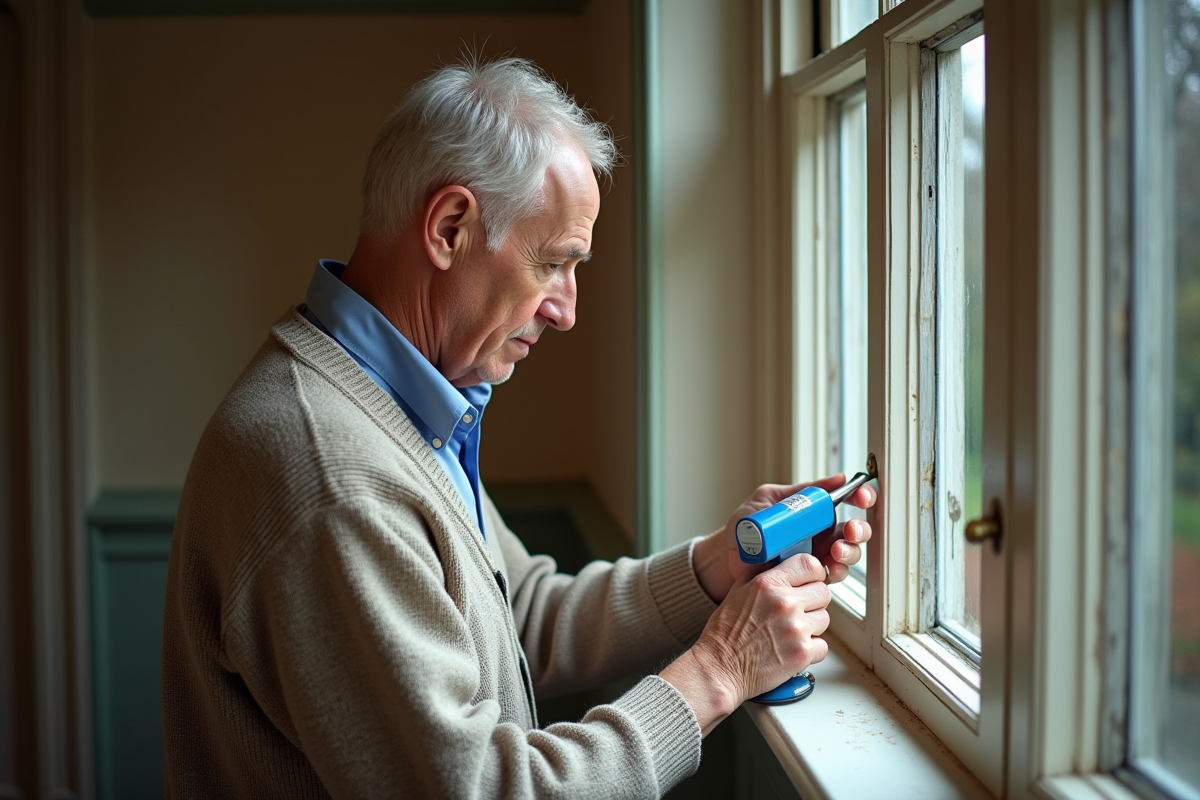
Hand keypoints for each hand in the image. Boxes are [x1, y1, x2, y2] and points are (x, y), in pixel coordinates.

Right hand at [661, 553, 830, 734]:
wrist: (719, 669)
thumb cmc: (724, 633)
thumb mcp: (736, 592)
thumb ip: (759, 572)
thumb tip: (776, 560)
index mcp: (768, 584)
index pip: (810, 565)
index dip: (813, 574)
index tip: (809, 581)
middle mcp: (785, 603)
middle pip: (823, 592)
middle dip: (813, 601)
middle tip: (797, 612)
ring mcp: (796, 629)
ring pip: (825, 618)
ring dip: (812, 625)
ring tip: (790, 633)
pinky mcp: (803, 653)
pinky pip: (823, 645)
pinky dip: (811, 650)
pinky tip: (791, 649)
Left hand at [692, 475, 875, 602]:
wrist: (725, 557)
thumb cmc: (745, 525)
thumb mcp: (771, 500)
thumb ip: (801, 491)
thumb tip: (837, 478)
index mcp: (815, 512)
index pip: (846, 502)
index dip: (861, 498)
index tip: (862, 497)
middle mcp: (821, 534)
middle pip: (854, 531)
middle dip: (859, 529)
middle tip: (849, 530)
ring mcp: (817, 556)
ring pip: (848, 554)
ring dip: (849, 552)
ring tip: (836, 551)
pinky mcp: (809, 577)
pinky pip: (831, 575)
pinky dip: (835, 572)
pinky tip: (828, 569)